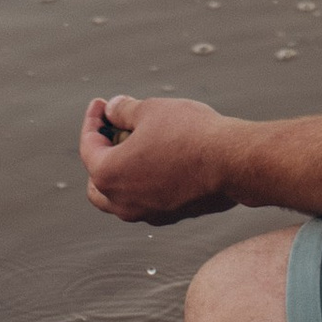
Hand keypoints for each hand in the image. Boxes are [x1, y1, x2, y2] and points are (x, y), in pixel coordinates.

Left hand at [81, 91, 244, 225]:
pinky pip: (146, 201)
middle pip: (96, 181)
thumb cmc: (189, 134)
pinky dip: (145, 183)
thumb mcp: (150, 110)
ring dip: (123, 172)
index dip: (93, 120)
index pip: (88, 146)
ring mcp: (147, 213)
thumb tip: (113, 109)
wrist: (233, 163)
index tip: (101, 104)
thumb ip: (124, 110)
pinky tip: (160, 161)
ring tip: (137, 146)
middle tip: (114, 130)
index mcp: (108, 174)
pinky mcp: (171, 216)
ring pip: (120, 198)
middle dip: (101, 154)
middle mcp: (122, 202)